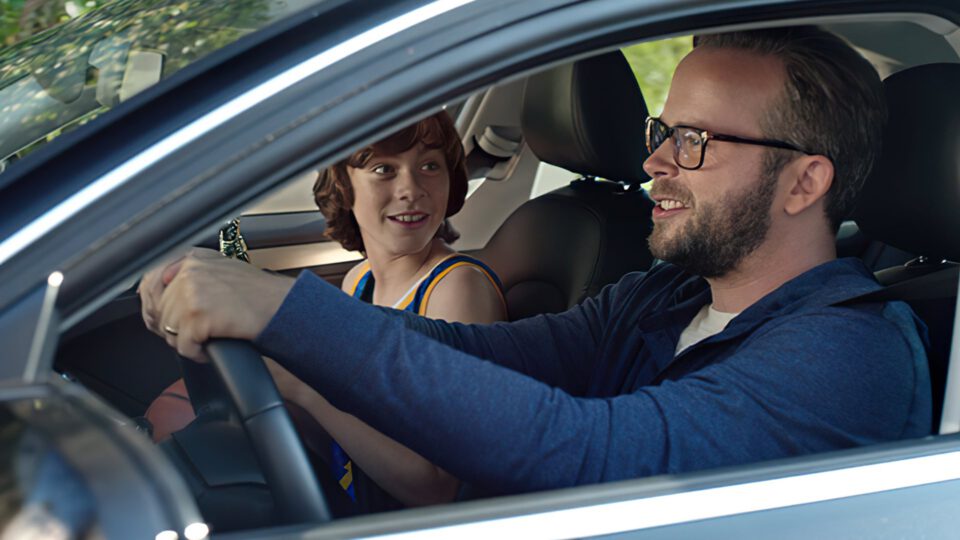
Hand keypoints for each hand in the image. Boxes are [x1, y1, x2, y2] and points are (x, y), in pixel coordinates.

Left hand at [141, 248, 294, 360]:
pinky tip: (209, 348)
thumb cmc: (257, 294)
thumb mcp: (219, 270)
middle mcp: (188, 270)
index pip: (150, 282)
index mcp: (191, 258)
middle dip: (174, 328)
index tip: (161, 321)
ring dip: (186, 341)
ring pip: (169, 330)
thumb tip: (155, 291)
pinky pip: (183, 346)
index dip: (154, 307)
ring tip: (206, 339)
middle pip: (159, 311)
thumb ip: (189, 275)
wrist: (281, 307)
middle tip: (193, 335)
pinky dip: (196, 353)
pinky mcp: (197, 315)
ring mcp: (191, 292)